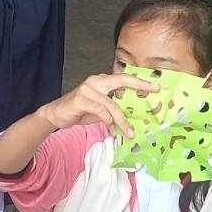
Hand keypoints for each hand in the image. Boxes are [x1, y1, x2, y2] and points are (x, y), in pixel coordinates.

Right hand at [35, 72, 157, 136]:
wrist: (55, 115)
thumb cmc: (79, 111)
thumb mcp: (101, 109)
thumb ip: (114, 107)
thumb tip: (133, 115)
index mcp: (101, 81)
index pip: (123, 78)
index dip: (139, 81)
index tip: (156, 86)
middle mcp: (95, 81)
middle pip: (120, 80)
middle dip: (139, 85)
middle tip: (153, 91)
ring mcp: (87, 89)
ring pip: (112, 104)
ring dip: (122, 120)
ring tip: (129, 132)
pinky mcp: (81, 99)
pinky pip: (101, 111)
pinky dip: (108, 121)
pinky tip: (111, 129)